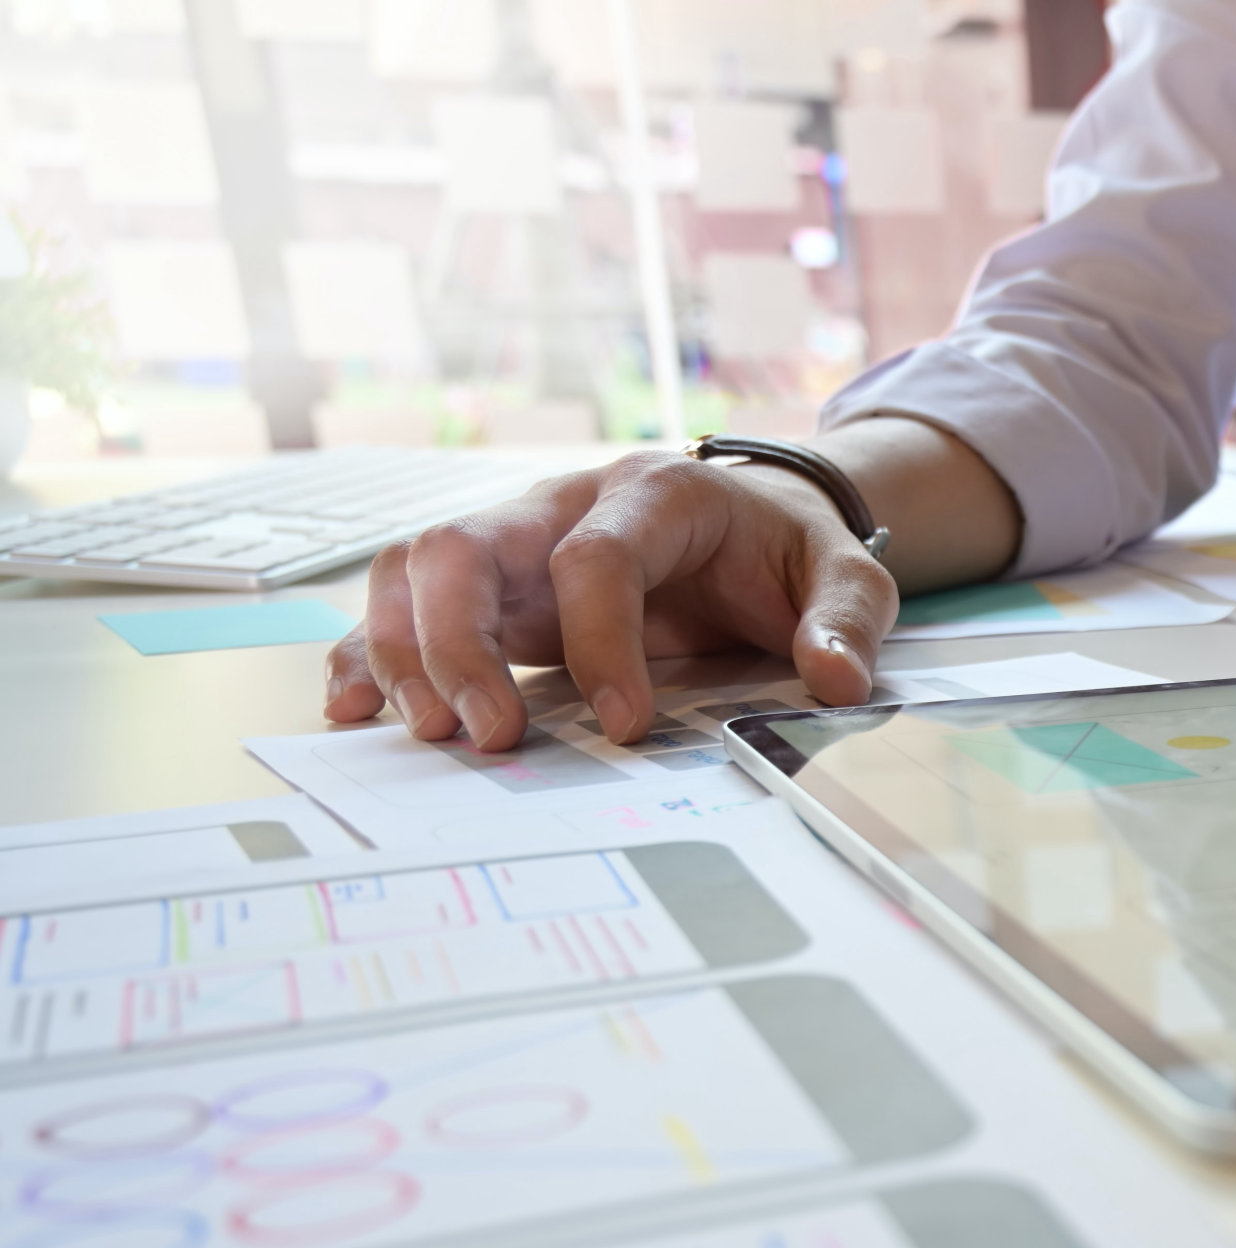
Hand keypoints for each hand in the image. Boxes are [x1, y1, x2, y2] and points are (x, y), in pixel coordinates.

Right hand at [321, 450, 895, 750]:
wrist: (763, 521)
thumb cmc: (791, 548)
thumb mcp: (848, 573)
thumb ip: (848, 619)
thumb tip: (838, 678)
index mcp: (655, 491)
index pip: (596, 555)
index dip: (599, 640)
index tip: (629, 724)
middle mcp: (565, 504)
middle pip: (467, 545)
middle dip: (461, 645)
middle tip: (490, 738)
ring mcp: (518, 541)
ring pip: (417, 569)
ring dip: (403, 650)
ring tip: (429, 735)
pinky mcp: (493, 586)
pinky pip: (407, 604)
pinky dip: (372, 652)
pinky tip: (357, 709)